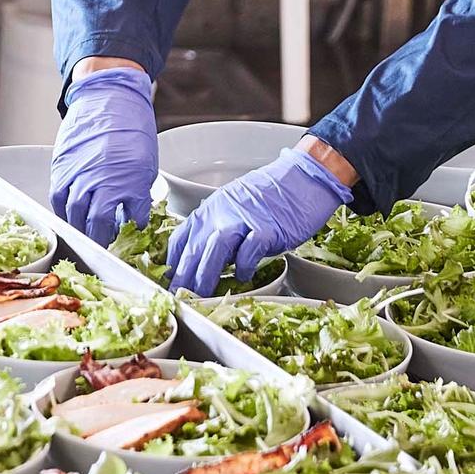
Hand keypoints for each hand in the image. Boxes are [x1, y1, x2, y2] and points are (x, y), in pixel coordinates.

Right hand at [50, 66, 156, 245]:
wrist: (108, 96)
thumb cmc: (131, 126)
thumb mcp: (145, 162)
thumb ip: (137, 192)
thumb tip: (132, 216)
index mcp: (128, 179)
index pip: (127, 221)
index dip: (128, 236)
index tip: (127, 241)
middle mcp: (100, 179)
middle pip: (96, 224)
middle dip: (100, 239)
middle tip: (103, 246)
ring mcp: (78, 173)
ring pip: (74, 214)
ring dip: (80, 228)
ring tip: (86, 235)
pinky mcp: (61, 166)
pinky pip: (58, 197)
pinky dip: (63, 211)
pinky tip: (70, 216)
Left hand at [165, 146, 351, 294]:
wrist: (304, 175)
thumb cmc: (273, 192)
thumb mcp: (235, 204)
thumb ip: (219, 226)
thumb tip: (206, 255)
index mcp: (212, 207)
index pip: (181, 237)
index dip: (172, 263)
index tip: (170, 281)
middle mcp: (223, 211)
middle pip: (194, 247)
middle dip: (183, 277)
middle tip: (179, 298)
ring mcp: (244, 219)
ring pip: (214, 249)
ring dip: (204, 276)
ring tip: (200, 296)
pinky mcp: (267, 228)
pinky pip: (249, 251)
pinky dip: (243, 267)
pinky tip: (243, 277)